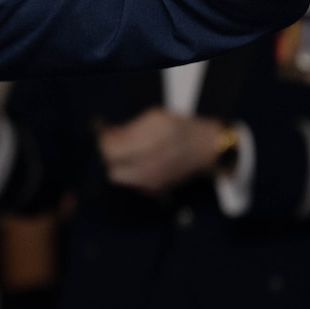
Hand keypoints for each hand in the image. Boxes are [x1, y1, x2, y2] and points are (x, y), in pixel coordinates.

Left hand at [98, 108, 222, 193]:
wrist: (205, 148)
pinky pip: (132, 183)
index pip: (111, 152)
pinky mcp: (155, 190)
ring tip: (129, 153)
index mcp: (148, 144)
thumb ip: (129, 129)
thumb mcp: (154, 118)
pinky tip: (142, 161)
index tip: (106, 136)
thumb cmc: (180, 129)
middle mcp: (149, 167)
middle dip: (111, 156)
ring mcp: (152, 182)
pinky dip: (132, 173)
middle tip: (116, 145)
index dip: (104, 143)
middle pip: (112, 169)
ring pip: (119, 178)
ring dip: (120, 165)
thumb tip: (108, 135)